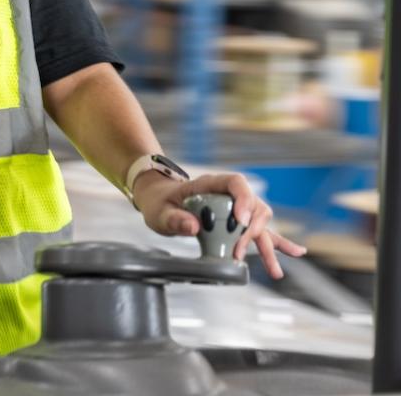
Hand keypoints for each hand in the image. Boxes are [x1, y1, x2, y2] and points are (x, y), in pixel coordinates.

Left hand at [132, 171, 306, 278]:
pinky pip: (260, 233)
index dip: (245, 199)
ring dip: (268, 245)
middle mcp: (228, 195)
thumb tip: (193, 228)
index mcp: (210, 184)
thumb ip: (173, 219)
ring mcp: (235, 210)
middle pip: (254, 206)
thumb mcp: (159, 211)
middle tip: (237, 252)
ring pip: (261, 223)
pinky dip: (277, 244)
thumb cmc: (159, 202)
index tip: (241, 221)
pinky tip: (295, 253)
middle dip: (250, 231)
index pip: (236, 183)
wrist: (159, 201)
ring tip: (275, 271)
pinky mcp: (236, 225)